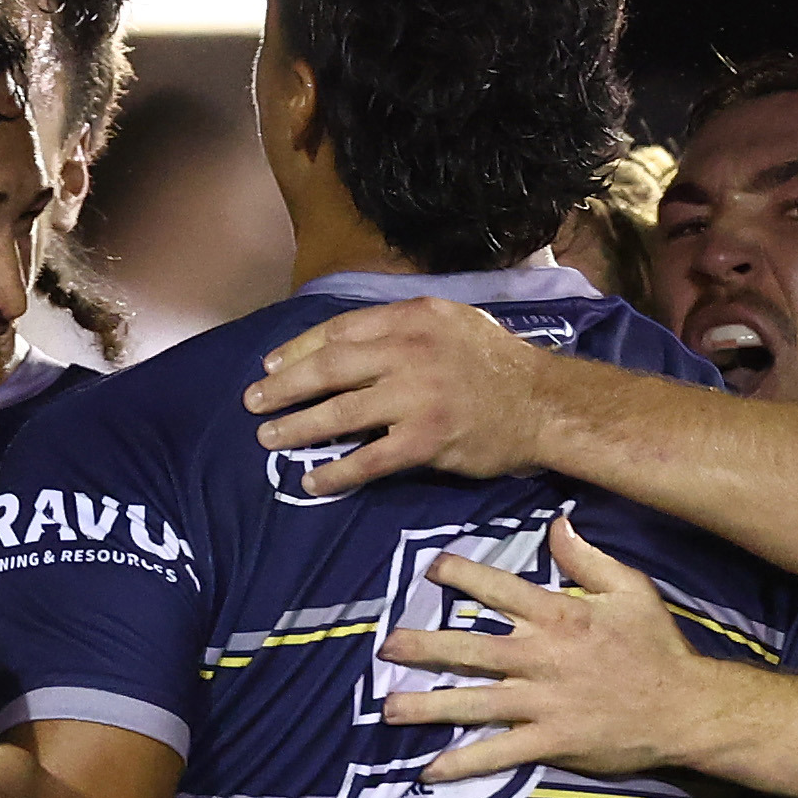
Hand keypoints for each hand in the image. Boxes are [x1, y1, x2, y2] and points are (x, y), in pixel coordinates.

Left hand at [247, 299, 561, 491]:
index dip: (298, 350)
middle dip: (284, 387)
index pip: (339, 331)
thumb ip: (402, 326)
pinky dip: (336, 472)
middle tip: (253, 403)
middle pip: (330, 368)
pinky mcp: (428, 440)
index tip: (270, 365)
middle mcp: (411, 351)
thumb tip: (346, 342)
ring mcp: (418, 397)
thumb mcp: (451, 321)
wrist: (544, 403)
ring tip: (269, 440)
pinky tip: (313, 480)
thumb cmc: (497, 362)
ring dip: (298, 428)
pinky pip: (369, 459)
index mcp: (413, 317)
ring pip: (341, 413)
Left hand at [382, 515, 740, 785]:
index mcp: (557, 615)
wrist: (684, 706)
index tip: (431, 568)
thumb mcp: (631, 588)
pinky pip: (497, 754)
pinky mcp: (549, 741)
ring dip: (427, 707)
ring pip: (472, 702)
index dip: (460, 575)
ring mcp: (541, 702)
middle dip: (423, 647)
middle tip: (385, 648)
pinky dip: (462, 764)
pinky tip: (428, 771)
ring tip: (388, 709)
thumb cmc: (657, 645)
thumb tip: (556, 523)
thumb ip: (587, 557)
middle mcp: (540, 656)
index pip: (497, 588)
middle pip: (468, 648)